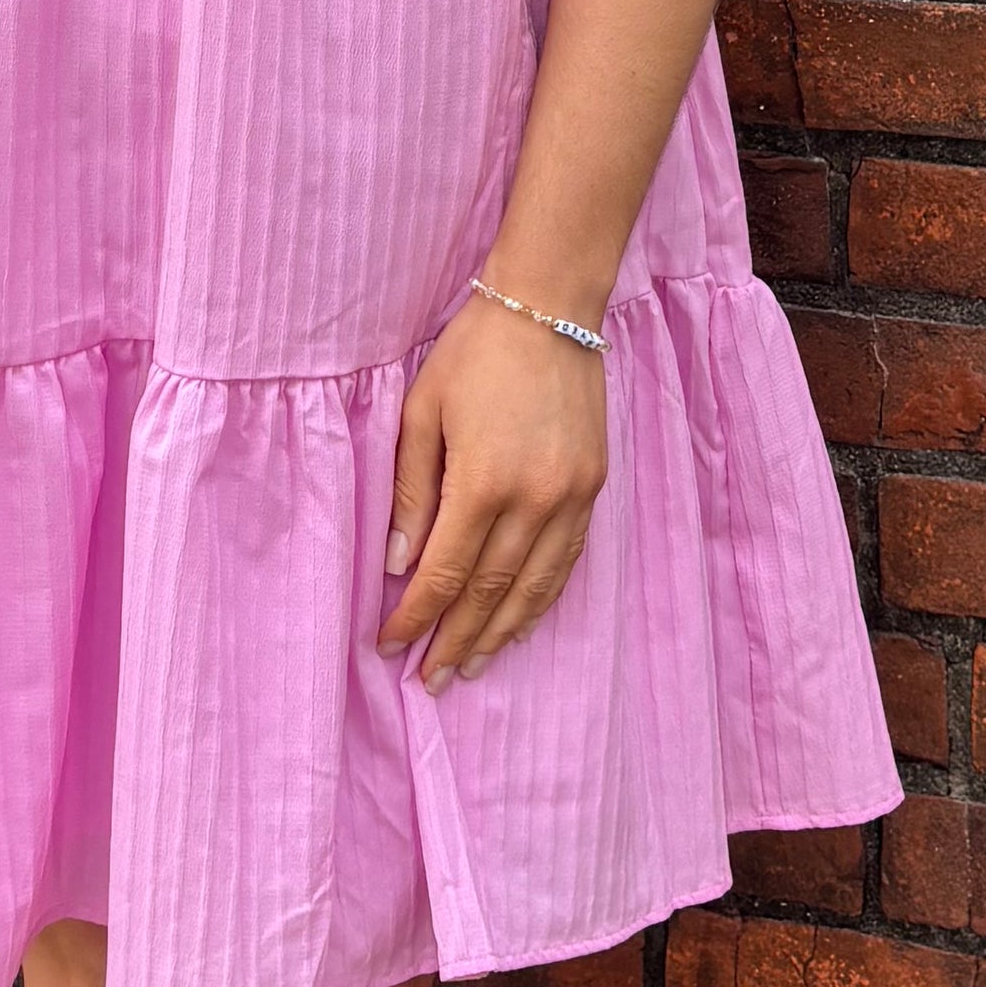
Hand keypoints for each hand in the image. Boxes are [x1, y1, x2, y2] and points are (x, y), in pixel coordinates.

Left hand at [377, 293, 607, 691]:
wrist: (549, 307)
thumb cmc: (473, 354)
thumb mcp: (420, 412)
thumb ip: (411, 492)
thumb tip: (400, 565)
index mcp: (483, 482)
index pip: (444, 572)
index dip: (416, 616)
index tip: (391, 645)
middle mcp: (533, 500)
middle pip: (489, 592)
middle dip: (456, 639)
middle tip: (431, 679)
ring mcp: (571, 497)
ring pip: (535, 587)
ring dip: (502, 633)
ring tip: (473, 666)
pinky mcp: (593, 487)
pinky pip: (567, 560)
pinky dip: (542, 599)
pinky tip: (521, 620)